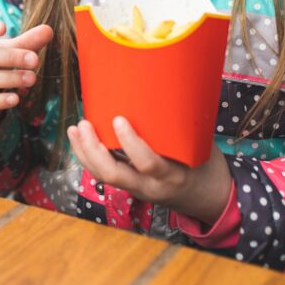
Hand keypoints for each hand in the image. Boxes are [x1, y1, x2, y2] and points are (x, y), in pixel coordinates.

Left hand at [67, 117, 230, 224]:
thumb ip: (182, 126)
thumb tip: (167, 86)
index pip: (148, 164)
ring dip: (85, 153)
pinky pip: (105, 176)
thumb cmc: (206, 165)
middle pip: (115, 176)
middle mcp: (151, 186)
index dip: (131, 143)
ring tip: (75, 129)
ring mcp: (138, 189)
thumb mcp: (200, 146)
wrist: (208, 198)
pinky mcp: (130, 187)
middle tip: (85, 124)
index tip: (118, 119)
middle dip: (94, 150)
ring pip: (104, 177)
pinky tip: (79, 140)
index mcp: (173, 175)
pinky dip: (89, 158)